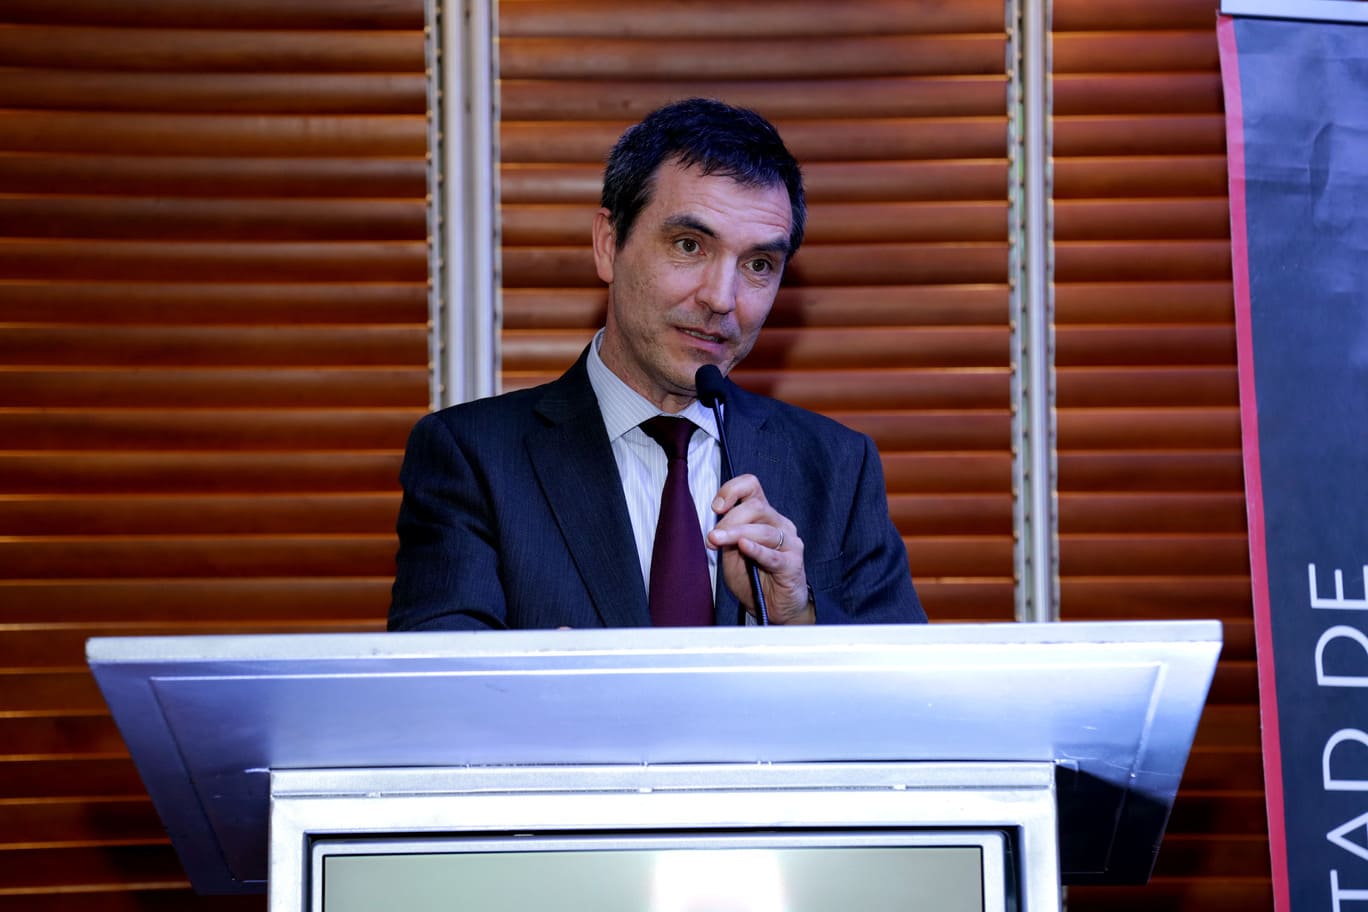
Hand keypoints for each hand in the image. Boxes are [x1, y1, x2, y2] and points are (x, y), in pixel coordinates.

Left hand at [706, 474, 813, 624]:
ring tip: (716, 541)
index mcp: (764, 516)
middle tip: (713, 537)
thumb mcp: (732, 555)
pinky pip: (773, 554)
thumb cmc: (754, 579)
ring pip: (762, 529)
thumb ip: (726, 539)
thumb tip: (715, 528)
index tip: (716, 506)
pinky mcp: (793, 563)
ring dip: (735, 533)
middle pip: (755, 507)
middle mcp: (779, 524)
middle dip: (729, 520)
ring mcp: (789, 542)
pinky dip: (756, 549)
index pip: (752, 487)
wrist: (774, 608)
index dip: (732, 490)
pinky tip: (744, 546)